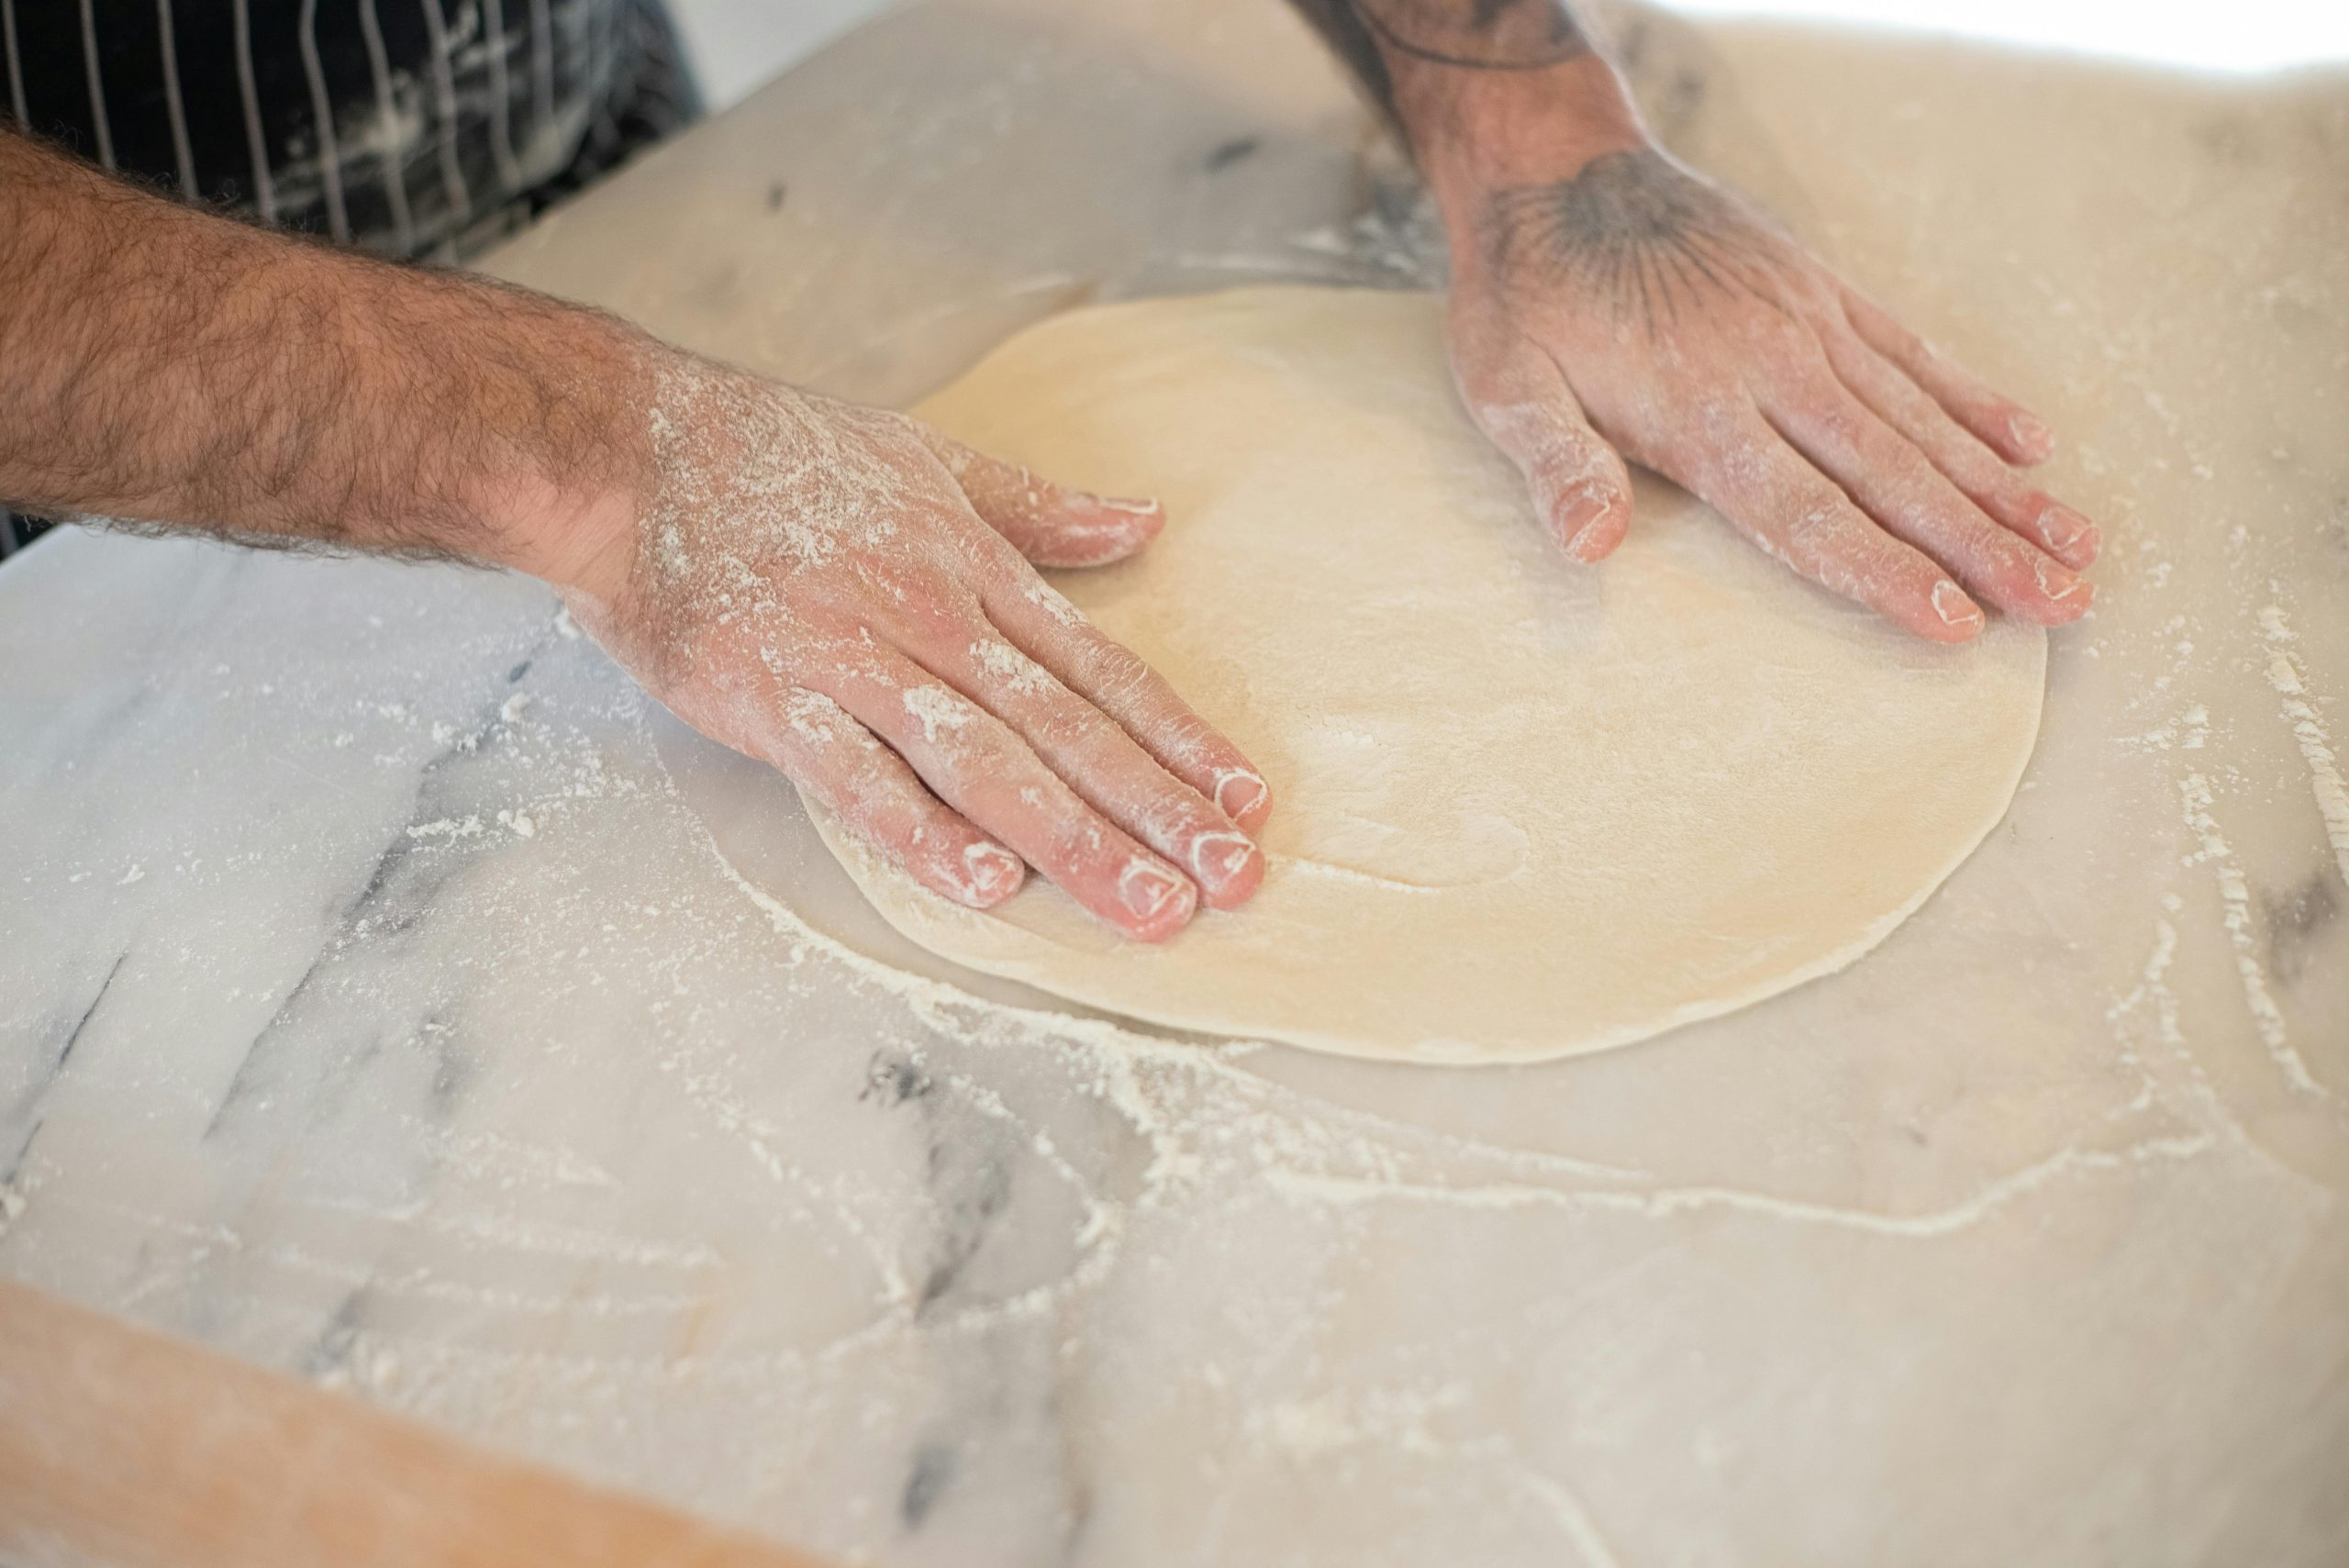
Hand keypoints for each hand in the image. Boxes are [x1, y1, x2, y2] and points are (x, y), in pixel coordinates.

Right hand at [553, 350, 1271, 939]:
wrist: (628, 451)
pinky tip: (988, 887)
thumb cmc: (772, 452)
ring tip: (1146, 905)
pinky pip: (862, 782)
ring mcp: (856, 664)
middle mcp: (933, 621)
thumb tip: (1144, 523)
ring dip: (1075, 839)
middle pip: (1066, 731)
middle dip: (1156, 812)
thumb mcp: (927, 458)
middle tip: (1232, 882)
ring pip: (988, 765)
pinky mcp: (776, 704)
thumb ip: (1038, 509)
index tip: (1246, 803)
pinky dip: (925, 834)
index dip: (1179, 740)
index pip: (1101, 670)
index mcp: (973, 571)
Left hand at [1443, 145, 2096, 640]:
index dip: (1882, 571)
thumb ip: (1558, 467)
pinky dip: (1974, 399)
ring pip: (1923, 419)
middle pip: (1893, 475)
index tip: (1955, 623)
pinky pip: (1912, 351)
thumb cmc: (1523, 298)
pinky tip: (2030, 445)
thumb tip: (1590, 547)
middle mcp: (1773, 367)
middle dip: (1982, 545)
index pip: (1807, 512)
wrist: (1552, 170)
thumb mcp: (1507, 389)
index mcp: (1700, 410)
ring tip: (2076, 543)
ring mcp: (1808, 322)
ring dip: (2003, 487)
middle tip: (2063, 602)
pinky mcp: (1819, 287)